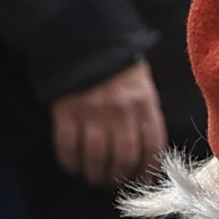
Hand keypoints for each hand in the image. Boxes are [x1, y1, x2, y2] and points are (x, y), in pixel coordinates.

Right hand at [48, 63, 167, 189]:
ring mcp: (92, 112)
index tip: (141, 180)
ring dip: (96, 174)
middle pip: (124, 157)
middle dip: (119, 176)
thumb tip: (147, 154)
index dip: (147, 169)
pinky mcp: (67, 111)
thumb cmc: (117, 66)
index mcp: (144, 103)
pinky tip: (74, 166)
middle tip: (112, 181)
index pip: (152, 146)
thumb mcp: (142, 86)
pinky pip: (69, 147)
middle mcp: (121, 110)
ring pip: (97, 157)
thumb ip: (145, 116)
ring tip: (95, 177)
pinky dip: (71, 162)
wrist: (85, 38)